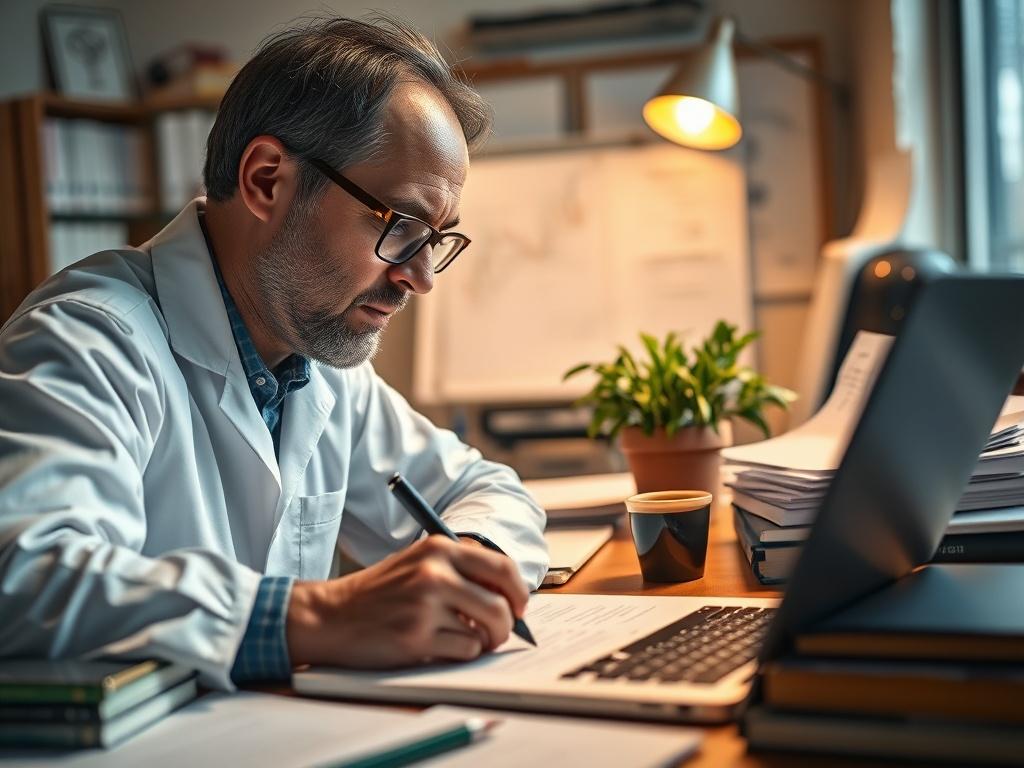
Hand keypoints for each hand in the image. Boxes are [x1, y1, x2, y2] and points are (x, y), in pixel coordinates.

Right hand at [285, 535, 528, 668]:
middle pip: (501, 604)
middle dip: (507, 624)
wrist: (331, 615)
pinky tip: (441, 647)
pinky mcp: (416, 638)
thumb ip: (460, 569)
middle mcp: (435, 573)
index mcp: (439, 548)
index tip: (519, 606)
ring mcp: (425, 606)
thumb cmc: (379, 592)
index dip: (519, 591)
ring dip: (482, 641)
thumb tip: (509, 595)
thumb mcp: (419, 562)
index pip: (502, 568)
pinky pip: (464, 651)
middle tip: (499, 631)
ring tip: (465, 639)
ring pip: (485, 632)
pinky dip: (461, 654)